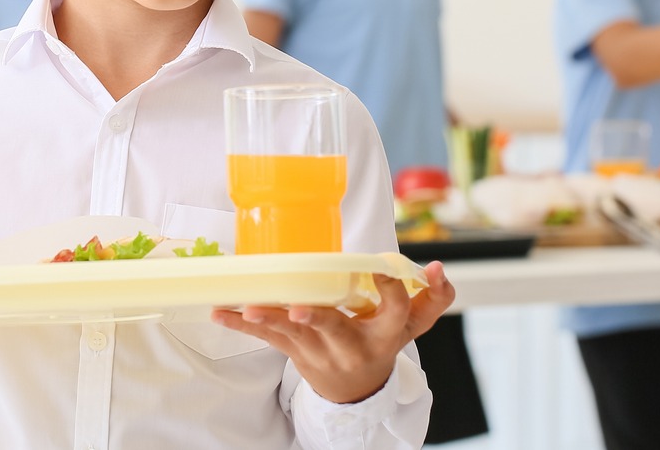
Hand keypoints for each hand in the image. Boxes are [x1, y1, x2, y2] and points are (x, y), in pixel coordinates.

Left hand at [212, 261, 454, 404]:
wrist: (356, 391)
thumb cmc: (382, 344)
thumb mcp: (412, 326)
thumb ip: (433, 297)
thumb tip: (438, 267)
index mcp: (384, 335)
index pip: (394, 313)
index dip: (390, 292)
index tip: (381, 268)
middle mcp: (351, 346)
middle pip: (335, 330)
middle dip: (317, 319)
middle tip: (299, 309)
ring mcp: (319, 352)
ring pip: (293, 335)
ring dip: (269, 321)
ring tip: (249, 308)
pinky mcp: (294, 352)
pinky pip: (267, 338)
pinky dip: (242, 325)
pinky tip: (221, 313)